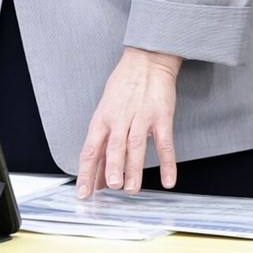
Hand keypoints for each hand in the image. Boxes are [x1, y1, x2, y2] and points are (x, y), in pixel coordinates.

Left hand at [76, 47, 181, 198]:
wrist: (146, 60)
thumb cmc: (124, 84)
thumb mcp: (107, 108)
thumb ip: (104, 140)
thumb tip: (99, 171)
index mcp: (103, 117)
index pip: (91, 148)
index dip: (86, 172)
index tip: (84, 193)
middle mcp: (120, 118)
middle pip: (114, 146)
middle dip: (112, 168)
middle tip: (112, 186)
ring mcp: (141, 117)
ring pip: (136, 146)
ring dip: (133, 169)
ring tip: (131, 188)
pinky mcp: (161, 116)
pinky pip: (164, 143)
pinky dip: (167, 163)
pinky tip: (168, 180)